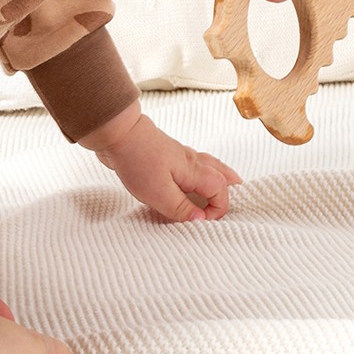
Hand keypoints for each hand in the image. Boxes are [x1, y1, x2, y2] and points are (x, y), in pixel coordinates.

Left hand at [80, 102, 241, 221]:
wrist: (117, 132)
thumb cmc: (137, 160)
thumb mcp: (159, 193)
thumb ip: (182, 208)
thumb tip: (201, 220)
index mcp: (194, 170)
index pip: (221, 191)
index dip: (218, 210)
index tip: (202, 222)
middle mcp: (191, 161)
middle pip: (222, 173)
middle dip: (231, 189)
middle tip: (235, 202)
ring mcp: (178, 156)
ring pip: (208, 168)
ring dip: (218, 180)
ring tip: (220, 193)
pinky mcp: (165, 156)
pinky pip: (191, 167)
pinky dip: (199, 176)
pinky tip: (188, 183)